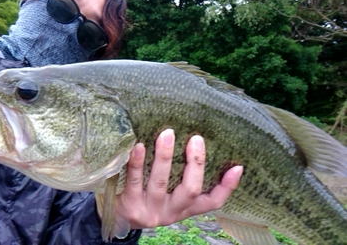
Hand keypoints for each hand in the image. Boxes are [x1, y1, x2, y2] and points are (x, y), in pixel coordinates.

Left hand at [115, 129, 242, 228]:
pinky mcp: (130, 207)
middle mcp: (171, 212)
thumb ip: (181, 178)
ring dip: (165, 157)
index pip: (212, 202)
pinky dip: (137, 162)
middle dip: (195, 163)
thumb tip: (197, 144)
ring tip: (167, 134)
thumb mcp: (168, 194)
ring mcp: (150, 210)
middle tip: (196, 138)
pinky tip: (138, 146)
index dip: (227, 187)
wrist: (115, 218)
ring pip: (161, 183)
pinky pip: (133, 181)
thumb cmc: (146, 196)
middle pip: (190, 190)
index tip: (237, 166)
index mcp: (184, 208)